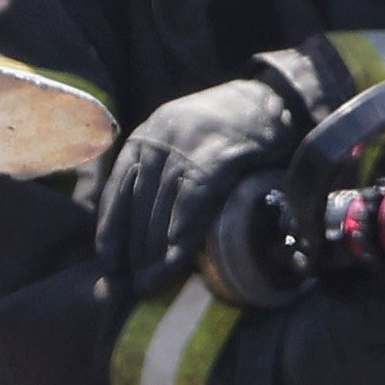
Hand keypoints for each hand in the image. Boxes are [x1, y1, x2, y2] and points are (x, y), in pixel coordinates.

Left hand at [91, 69, 310, 298]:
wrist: (276, 99)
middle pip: (138, 204)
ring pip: (161, 207)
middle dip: (134, 249)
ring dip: (155, 250)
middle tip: (135, 285)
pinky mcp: (217, 155)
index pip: (117, 189)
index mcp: (146, 135)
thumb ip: (162, 173)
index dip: (111, 230)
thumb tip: (142, 229)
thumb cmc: (230, 130)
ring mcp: (187, 145)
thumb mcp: (184, 139)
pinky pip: (192, 202)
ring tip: (153, 282)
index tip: (108, 263)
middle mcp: (159, 137)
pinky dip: (182, 231)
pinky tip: (177, 257)